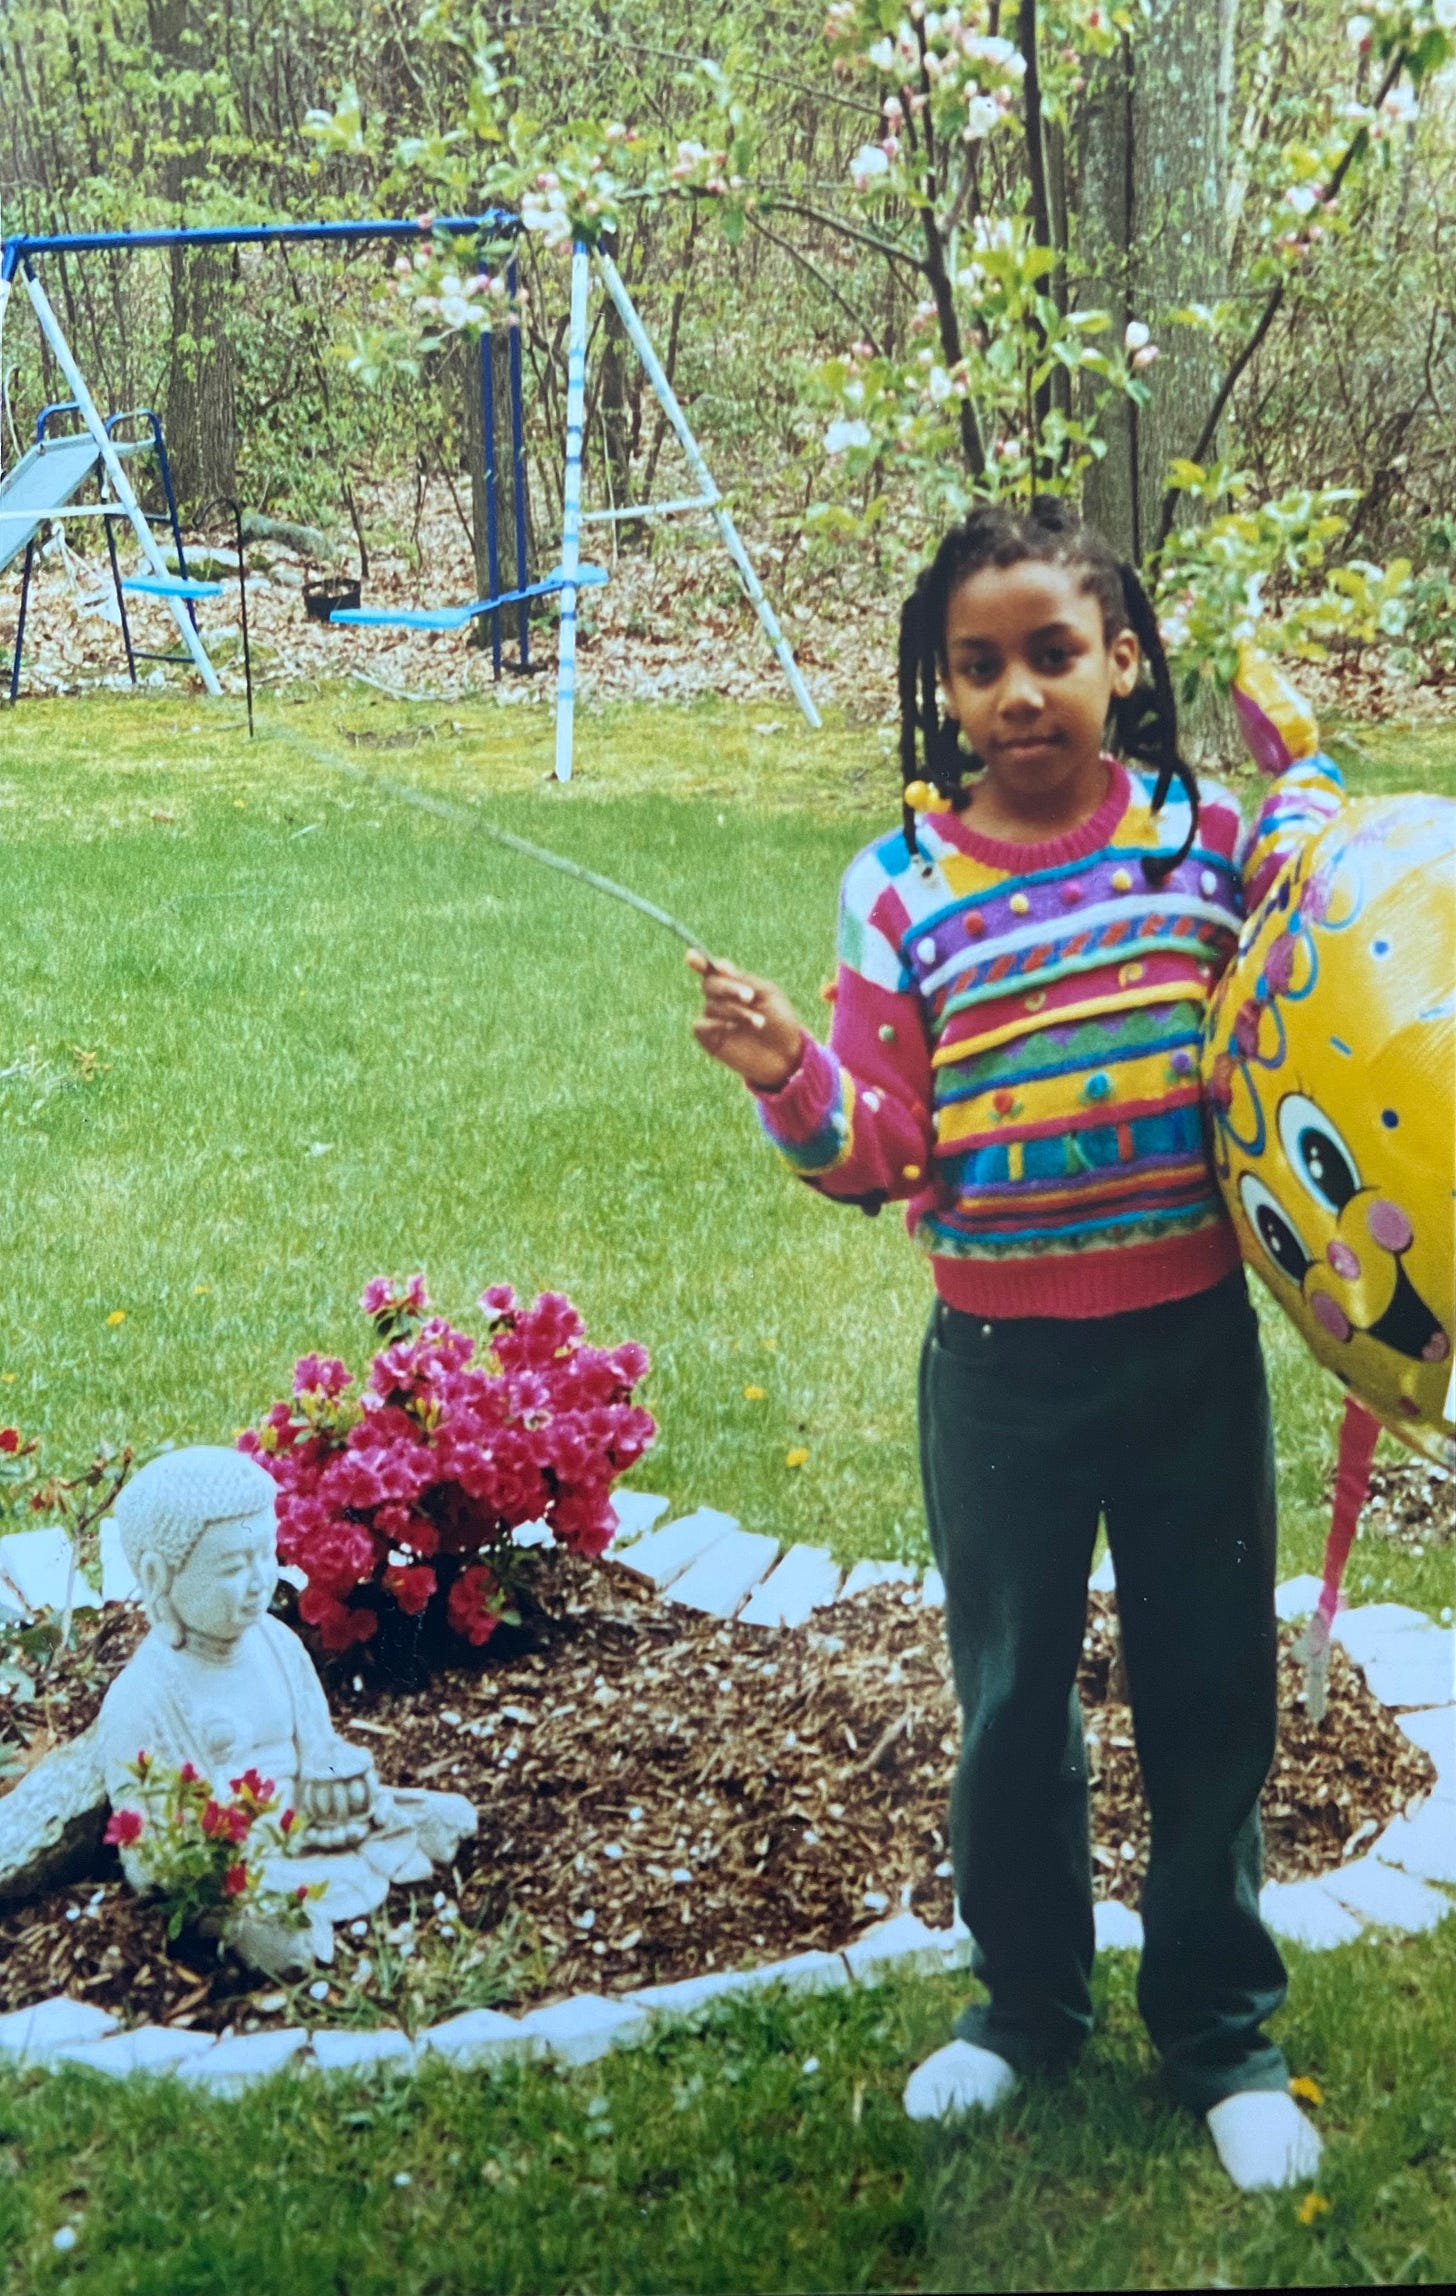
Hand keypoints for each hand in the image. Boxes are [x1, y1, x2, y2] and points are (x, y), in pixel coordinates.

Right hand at [687, 950, 805, 1091]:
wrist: (787, 1057)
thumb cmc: (780, 1022)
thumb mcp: (768, 995)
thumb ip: (744, 980)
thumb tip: (718, 965)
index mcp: (734, 984)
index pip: (711, 969)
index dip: (699, 962)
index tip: (692, 957)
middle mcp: (720, 999)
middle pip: (710, 984)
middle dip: (729, 988)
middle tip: (749, 996)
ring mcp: (713, 1019)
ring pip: (712, 1005)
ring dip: (736, 1011)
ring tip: (759, 1022)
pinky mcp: (709, 1039)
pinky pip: (700, 1025)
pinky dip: (716, 1023)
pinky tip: (732, 1028)